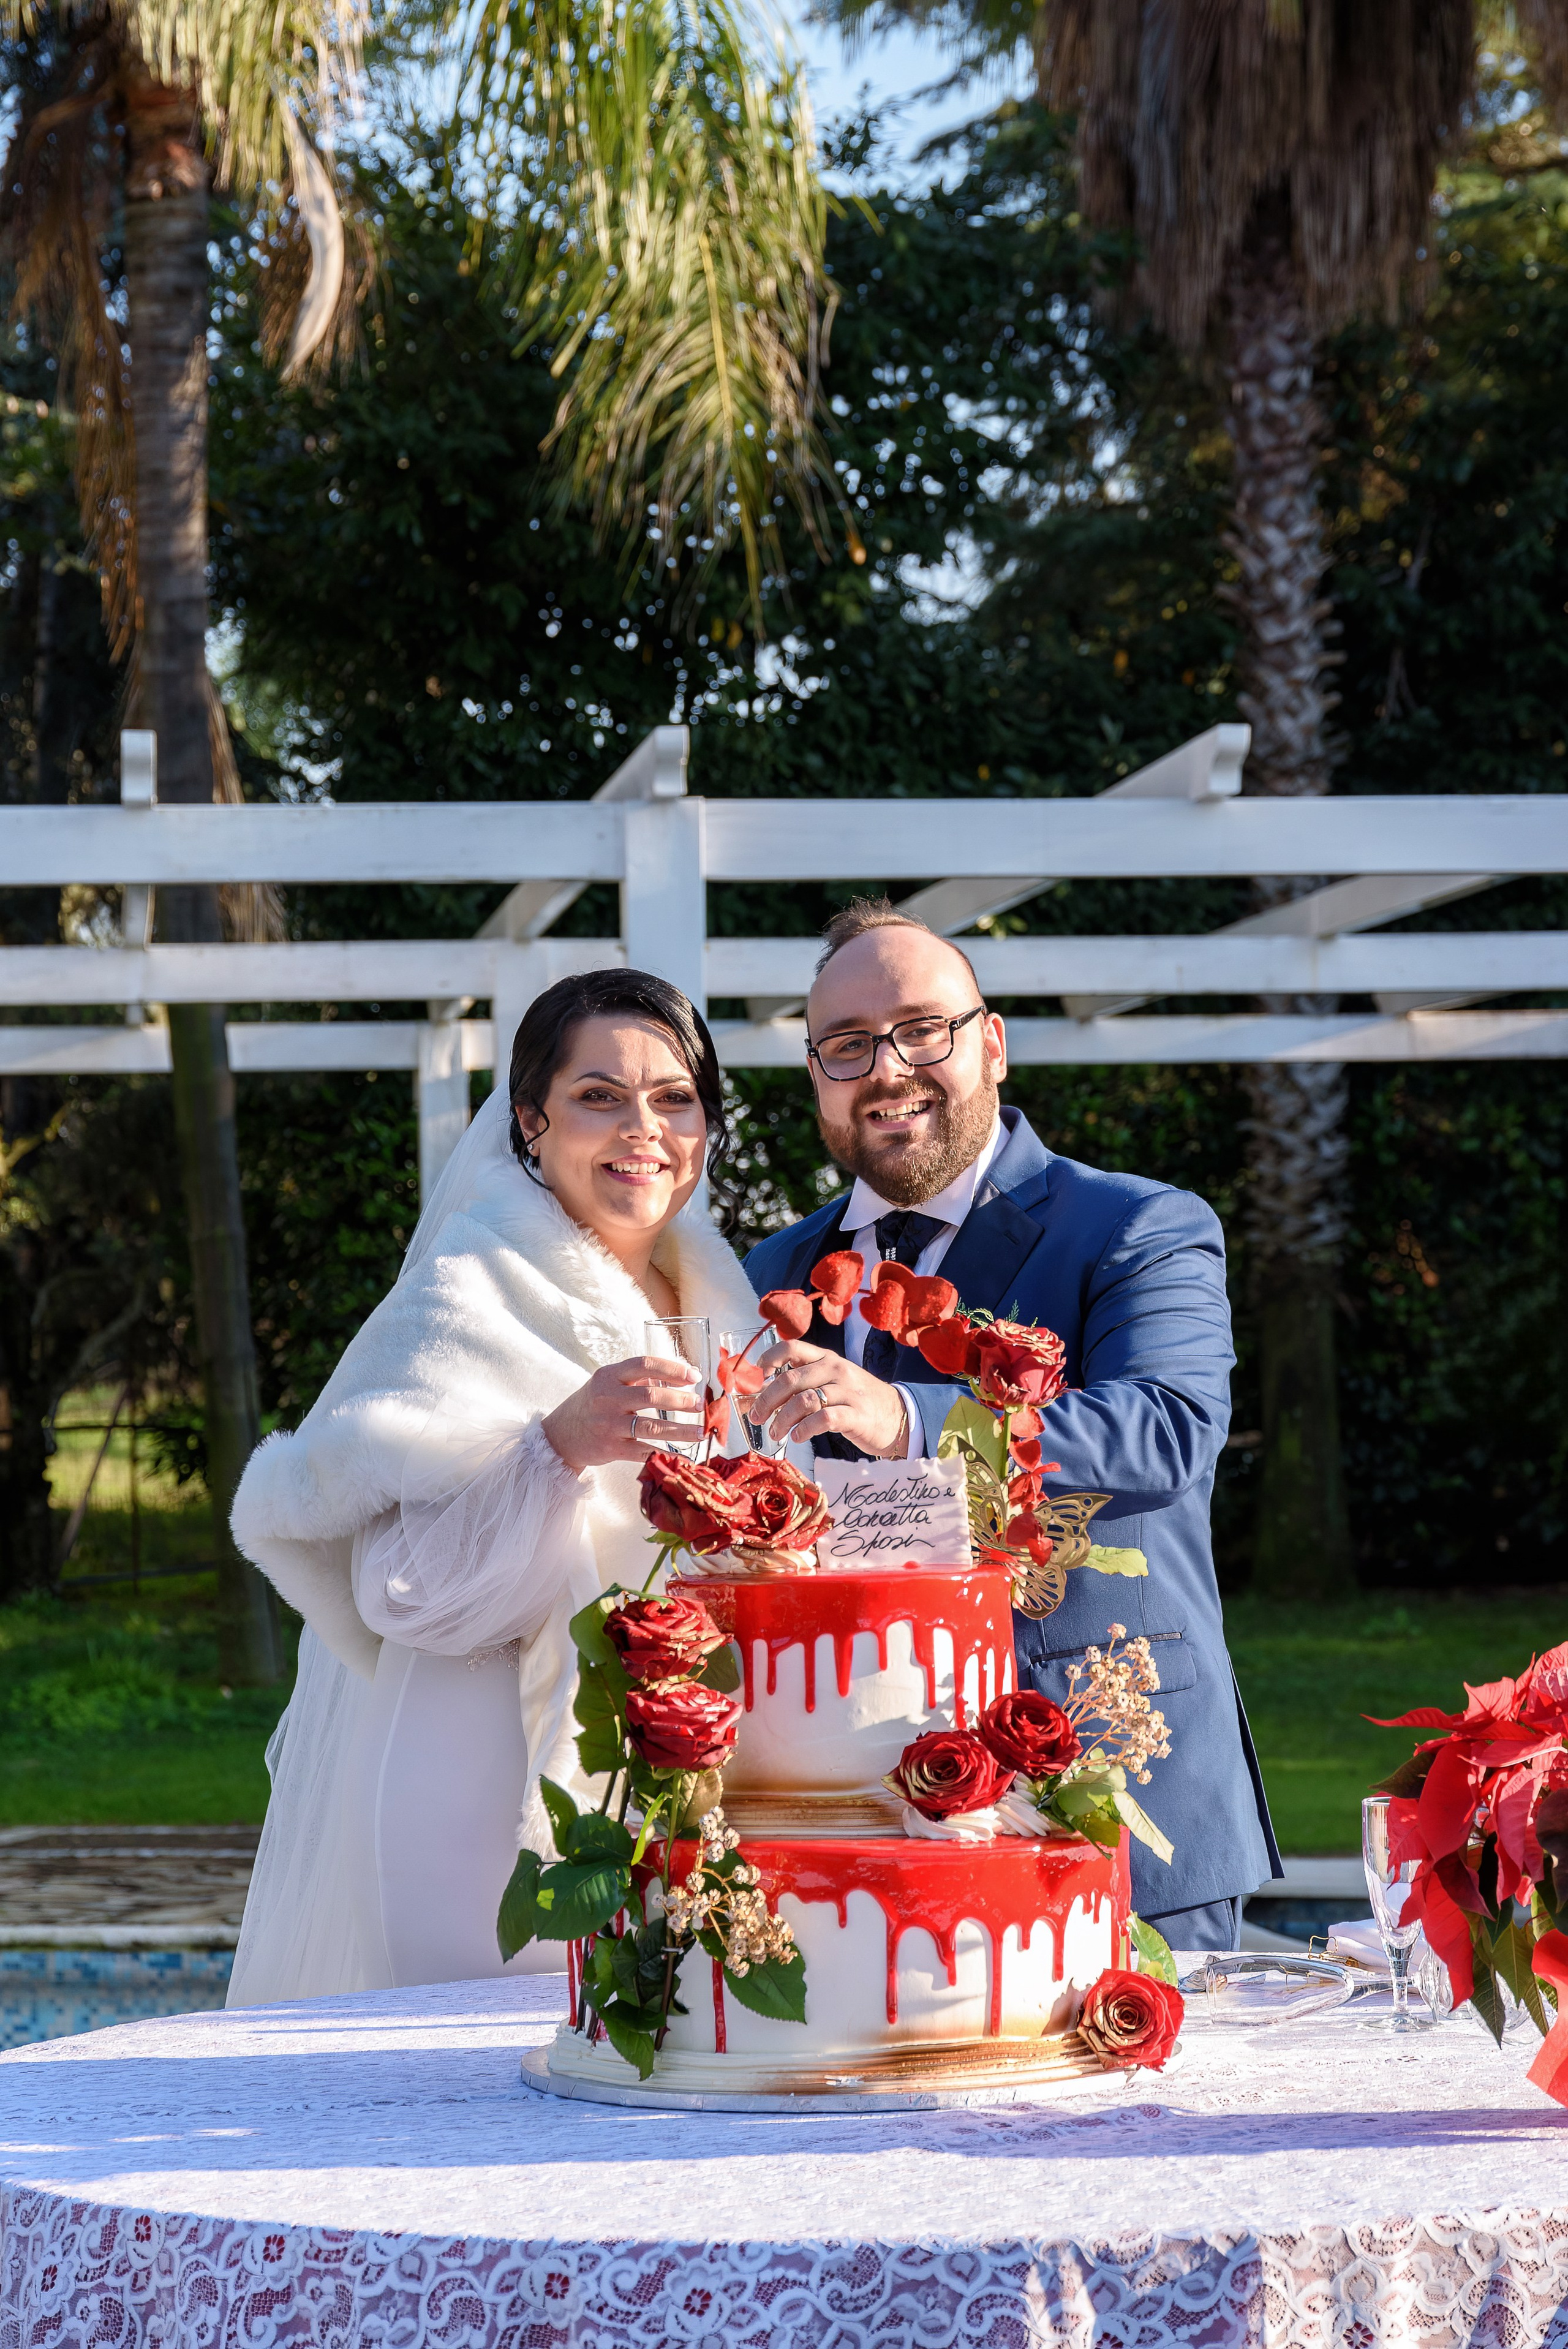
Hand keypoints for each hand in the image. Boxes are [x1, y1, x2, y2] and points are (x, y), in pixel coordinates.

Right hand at [542, 1355, 702, 1474]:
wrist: (561, 1435)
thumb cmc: (592, 1405)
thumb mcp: (608, 1384)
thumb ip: (639, 1378)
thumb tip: (682, 1376)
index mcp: (608, 1376)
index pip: (644, 1364)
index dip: (672, 1369)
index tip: (694, 1376)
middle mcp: (607, 1398)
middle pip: (650, 1396)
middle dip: (680, 1400)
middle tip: (699, 1404)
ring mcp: (609, 1425)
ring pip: (652, 1427)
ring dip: (681, 1430)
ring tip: (701, 1431)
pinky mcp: (611, 1449)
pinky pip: (645, 1451)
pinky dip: (666, 1452)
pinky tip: (684, 1454)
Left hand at [749, 1338, 909, 1457]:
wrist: (897, 1415)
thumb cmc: (856, 1400)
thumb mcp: (832, 1382)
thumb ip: (803, 1384)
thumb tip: (761, 1397)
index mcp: (826, 1358)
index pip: (792, 1347)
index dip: (769, 1359)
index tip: (757, 1377)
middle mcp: (836, 1370)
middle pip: (790, 1380)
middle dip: (766, 1400)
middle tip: (757, 1417)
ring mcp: (848, 1391)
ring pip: (803, 1401)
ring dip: (782, 1419)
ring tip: (776, 1433)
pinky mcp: (856, 1415)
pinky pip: (823, 1419)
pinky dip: (804, 1430)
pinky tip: (798, 1437)